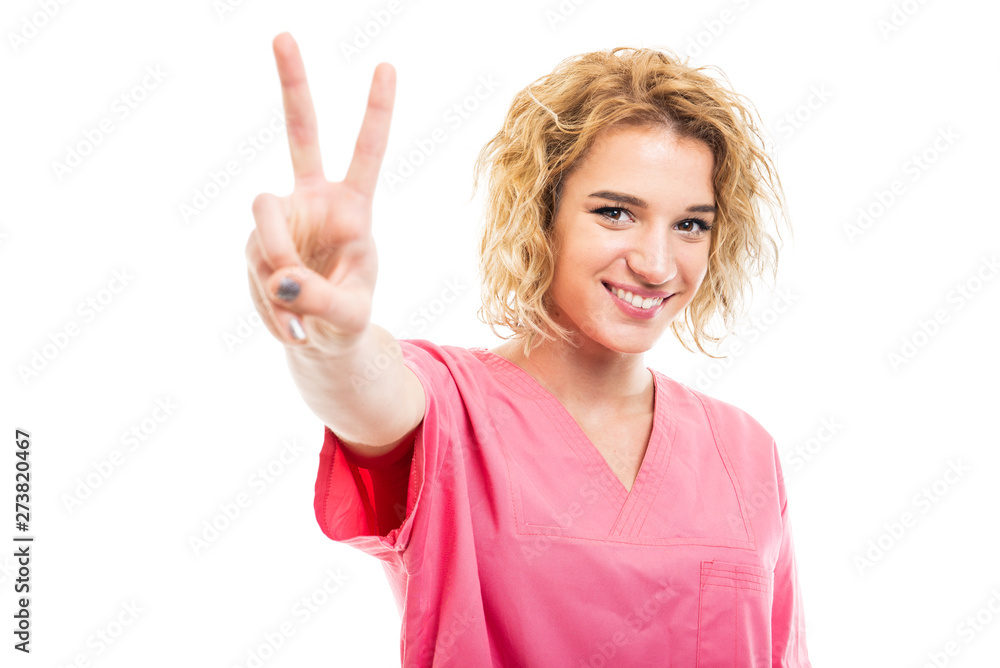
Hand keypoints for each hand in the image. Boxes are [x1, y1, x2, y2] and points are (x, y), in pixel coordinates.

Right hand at [245, 32, 395, 349]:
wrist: (317, 338)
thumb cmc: (346, 318)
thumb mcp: (349, 316)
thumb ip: (320, 299)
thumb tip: (280, 281)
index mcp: (354, 207)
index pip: (367, 153)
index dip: (376, 112)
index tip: (386, 65)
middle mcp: (315, 199)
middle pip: (301, 133)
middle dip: (293, 85)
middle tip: (284, 34)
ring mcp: (281, 218)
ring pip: (265, 220)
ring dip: (279, 268)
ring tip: (298, 313)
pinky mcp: (255, 243)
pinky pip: (254, 262)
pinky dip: (268, 300)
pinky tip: (287, 321)